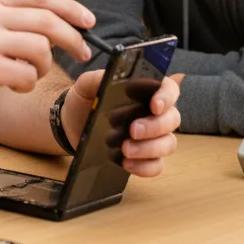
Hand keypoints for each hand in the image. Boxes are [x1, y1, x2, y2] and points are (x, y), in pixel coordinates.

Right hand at [0, 0, 93, 120]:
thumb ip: (14, 18)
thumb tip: (61, 22)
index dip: (71, 7)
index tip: (89, 21)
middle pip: (47, 21)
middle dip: (73, 38)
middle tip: (83, 52)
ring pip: (41, 49)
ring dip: (44, 67)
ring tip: (30, 74)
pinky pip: (27, 74)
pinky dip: (28, 83)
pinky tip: (13, 84)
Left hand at [61, 71, 181, 177]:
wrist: (70, 128)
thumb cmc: (84, 103)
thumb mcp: (85, 87)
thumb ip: (95, 79)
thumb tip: (109, 76)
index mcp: (145, 92)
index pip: (169, 89)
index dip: (167, 96)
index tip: (155, 105)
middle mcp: (153, 114)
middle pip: (172, 119)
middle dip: (155, 126)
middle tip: (133, 130)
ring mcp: (151, 138)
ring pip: (168, 144)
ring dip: (150, 148)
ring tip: (125, 149)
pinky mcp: (144, 158)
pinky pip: (156, 166)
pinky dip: (144, 167)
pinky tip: (126, 163)